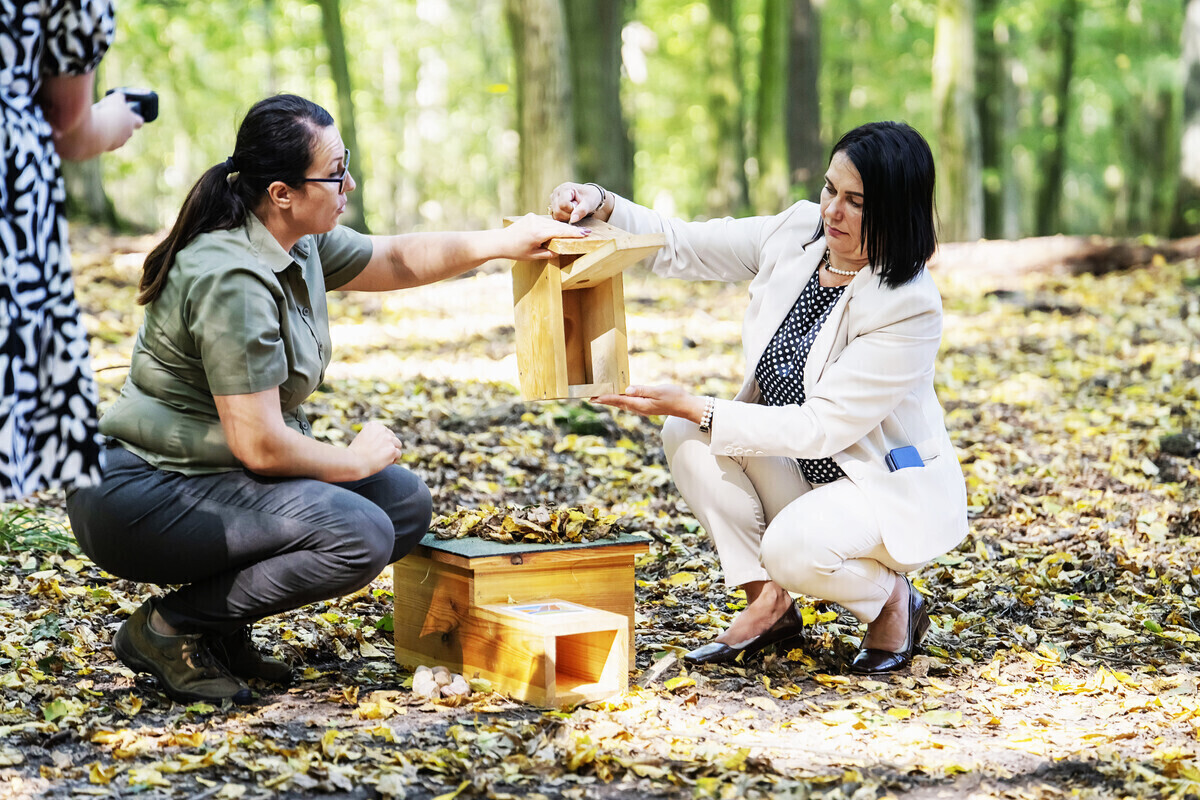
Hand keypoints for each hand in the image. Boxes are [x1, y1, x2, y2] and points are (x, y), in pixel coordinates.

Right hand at [93, 90, 143, 149]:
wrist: (95, 131)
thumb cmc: (108, 113)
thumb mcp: (115, 99)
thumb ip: (120, 97)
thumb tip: (120, 96)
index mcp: (132, 122)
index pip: (139, 121)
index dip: (135, 117)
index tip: (130, 114)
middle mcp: (127, 134)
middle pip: (125, 128)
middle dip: (117, 122)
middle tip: (108, 114)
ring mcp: (117, 142)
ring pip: (114, 135)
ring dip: (108, 129)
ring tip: (99, 121)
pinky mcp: (107, 147)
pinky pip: (104, 140)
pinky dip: (99, 135)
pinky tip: (93, 129)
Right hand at [348, 421, 401, 476]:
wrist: (353, 462)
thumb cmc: (355, 454)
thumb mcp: (362, 439)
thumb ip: (374, 437)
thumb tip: (385, 443)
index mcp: (374, 425)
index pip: (385, 432)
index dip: (381, 442)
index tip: (373, 448)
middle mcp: (382, 430)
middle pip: (393, 437)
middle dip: (388, 446)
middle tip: (377, 455)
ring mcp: (388, 439)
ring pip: (397, 445)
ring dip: (392, 452)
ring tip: (381, 459)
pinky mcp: (392, 450)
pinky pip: (398, 454)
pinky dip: (392, 460)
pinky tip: (383, 463)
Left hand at [501, 212, 588, 260]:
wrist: (500, 241)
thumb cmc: (515, 251)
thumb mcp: (533, 256)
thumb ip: (549, 253)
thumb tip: (560, 250)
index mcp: (538, 233)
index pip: (560, 232)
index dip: (574, 233)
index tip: (585, 234)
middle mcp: (537, 223)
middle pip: (559, 226)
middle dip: (572, 230)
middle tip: (586, 232)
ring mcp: (534, 218)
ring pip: (553, 223)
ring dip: (563, 228)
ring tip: (575, 232)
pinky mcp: (531, 216)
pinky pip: (546, 222)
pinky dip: (553, 226)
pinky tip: (560, 230)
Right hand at [548, 182, 604, 223]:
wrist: (589, 195)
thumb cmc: (590, 197)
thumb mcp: (589, 203)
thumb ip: (581, 211)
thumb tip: (572, 220)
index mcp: (565, 188)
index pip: (563, 204)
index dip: (571, 210)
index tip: (579, 207)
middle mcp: (557, 192)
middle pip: (557, 210)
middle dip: (569, 215)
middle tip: (577, 210)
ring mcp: (553, 198)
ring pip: (555, 214)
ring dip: (566, 217)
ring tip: (574, 210)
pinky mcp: (553, 204)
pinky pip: (555, 216)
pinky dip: (563, 217)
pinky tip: (569, 213)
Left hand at [591, 384, 707, 422]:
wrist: (684, 406)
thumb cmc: (674, 397)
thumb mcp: (658, 391)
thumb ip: (642, 390)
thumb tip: (627, 390)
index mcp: (641, 404)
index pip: (619, 400)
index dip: (606, 398)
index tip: (595, 397)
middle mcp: (639, 407)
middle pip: (618, 403)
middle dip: (604, 400)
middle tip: (591, 398)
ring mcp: (642, 408)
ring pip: (622, 404)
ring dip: (610, 400)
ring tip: (600, 398)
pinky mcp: (646, 406)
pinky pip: (629, 403)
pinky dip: (620, 400)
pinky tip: (617, 397)